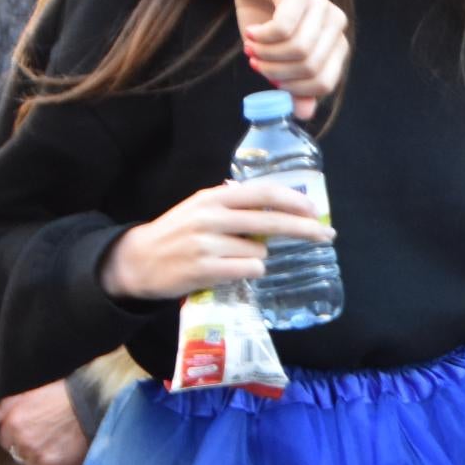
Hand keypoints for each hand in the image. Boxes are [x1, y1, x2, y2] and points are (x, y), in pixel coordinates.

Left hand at [0, 383, 88, 464]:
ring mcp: (38, 456)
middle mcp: (23, 441)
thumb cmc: (66, 396)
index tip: (32, 433)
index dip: (18, 437)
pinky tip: (62, 464)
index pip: (5, 439)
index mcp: (15, 423)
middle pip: (19, 454)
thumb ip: (8, 405)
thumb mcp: (33, 393)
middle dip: (30, 449)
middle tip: (48, 440)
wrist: (93, 405)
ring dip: (41, 462)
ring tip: (58, 451)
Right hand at [99, 181, 329, 301]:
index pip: (262, 192)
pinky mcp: (204, 269)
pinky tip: (234, 270)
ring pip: (259, 251)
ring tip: (234, 258)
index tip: (315, 209)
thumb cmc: (178, 233)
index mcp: (213, 198)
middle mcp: (210, 216)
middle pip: (269, 221)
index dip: (292, 199)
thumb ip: (234, 203)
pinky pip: (247, 269)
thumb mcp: (202, 208)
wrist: (139, 261)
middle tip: (326, 235)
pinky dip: (249, 271)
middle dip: (303, 229)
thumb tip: (278, 201)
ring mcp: (206, 243)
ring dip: (258, 257)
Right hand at [231, 0, 349, 120]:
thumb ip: (292, 85)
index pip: (324, 84)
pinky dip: (262, 37)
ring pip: (298, 50)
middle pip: (310, 69)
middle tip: (255, 60)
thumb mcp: (277, 58)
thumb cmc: (266, 18)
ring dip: (266, 54)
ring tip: (251, 46)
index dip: (293, 89)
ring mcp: (322, 7)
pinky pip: (284, 29)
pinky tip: (252, 32)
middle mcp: (336, 25)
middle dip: (275, 71)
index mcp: (336, 44)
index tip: (269, 78)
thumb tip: (305, 114)